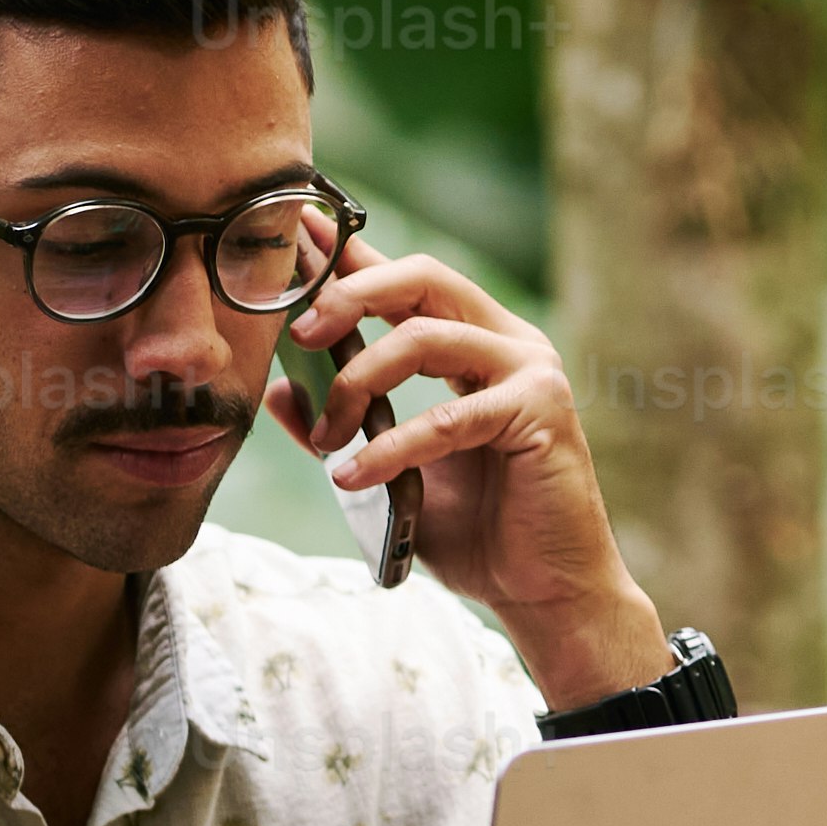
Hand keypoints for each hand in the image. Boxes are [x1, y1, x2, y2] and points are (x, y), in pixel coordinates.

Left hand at [275, 246, 678, 708]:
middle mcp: (509, 343)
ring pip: (426, 337)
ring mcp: (531, 372)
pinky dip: (390, 448)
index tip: (297, 234)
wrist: (543, 591)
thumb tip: (283, 389)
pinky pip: (446, 417)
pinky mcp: (541, 413)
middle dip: (349, 294)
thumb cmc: (478, 532)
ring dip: (358, 382)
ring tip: (326, 438)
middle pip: (422, 277)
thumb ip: (346, 425)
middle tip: (299, 332)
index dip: (351, 254)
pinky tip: (353, 477)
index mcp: (478, 344)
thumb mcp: (391, 471)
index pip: (407, 281)